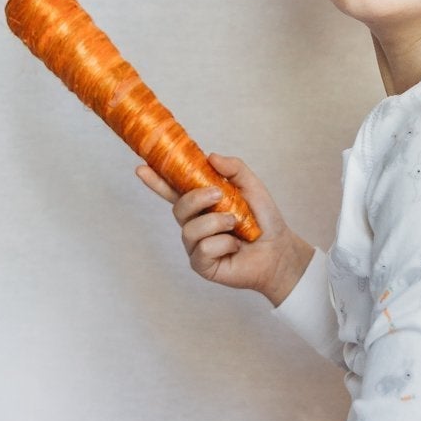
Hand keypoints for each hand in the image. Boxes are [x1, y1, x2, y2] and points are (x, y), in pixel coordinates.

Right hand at [136, 153, 313, 303]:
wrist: (279, 250)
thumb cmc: (263, 220)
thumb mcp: (252, 187)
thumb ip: (234, 169)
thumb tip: (210, 156)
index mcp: (202, 204)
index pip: (173, 190)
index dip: (156, 180)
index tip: (141, 167)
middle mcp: (195, 224)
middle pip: (179, 207)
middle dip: (196, 198)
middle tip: (219, 195)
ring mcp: (196, 245)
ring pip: (189, 229)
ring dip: (216, 222)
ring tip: (235, 224)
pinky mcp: (201, 264)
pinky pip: (202, 249)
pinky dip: (224, 243)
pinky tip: (235, 246)